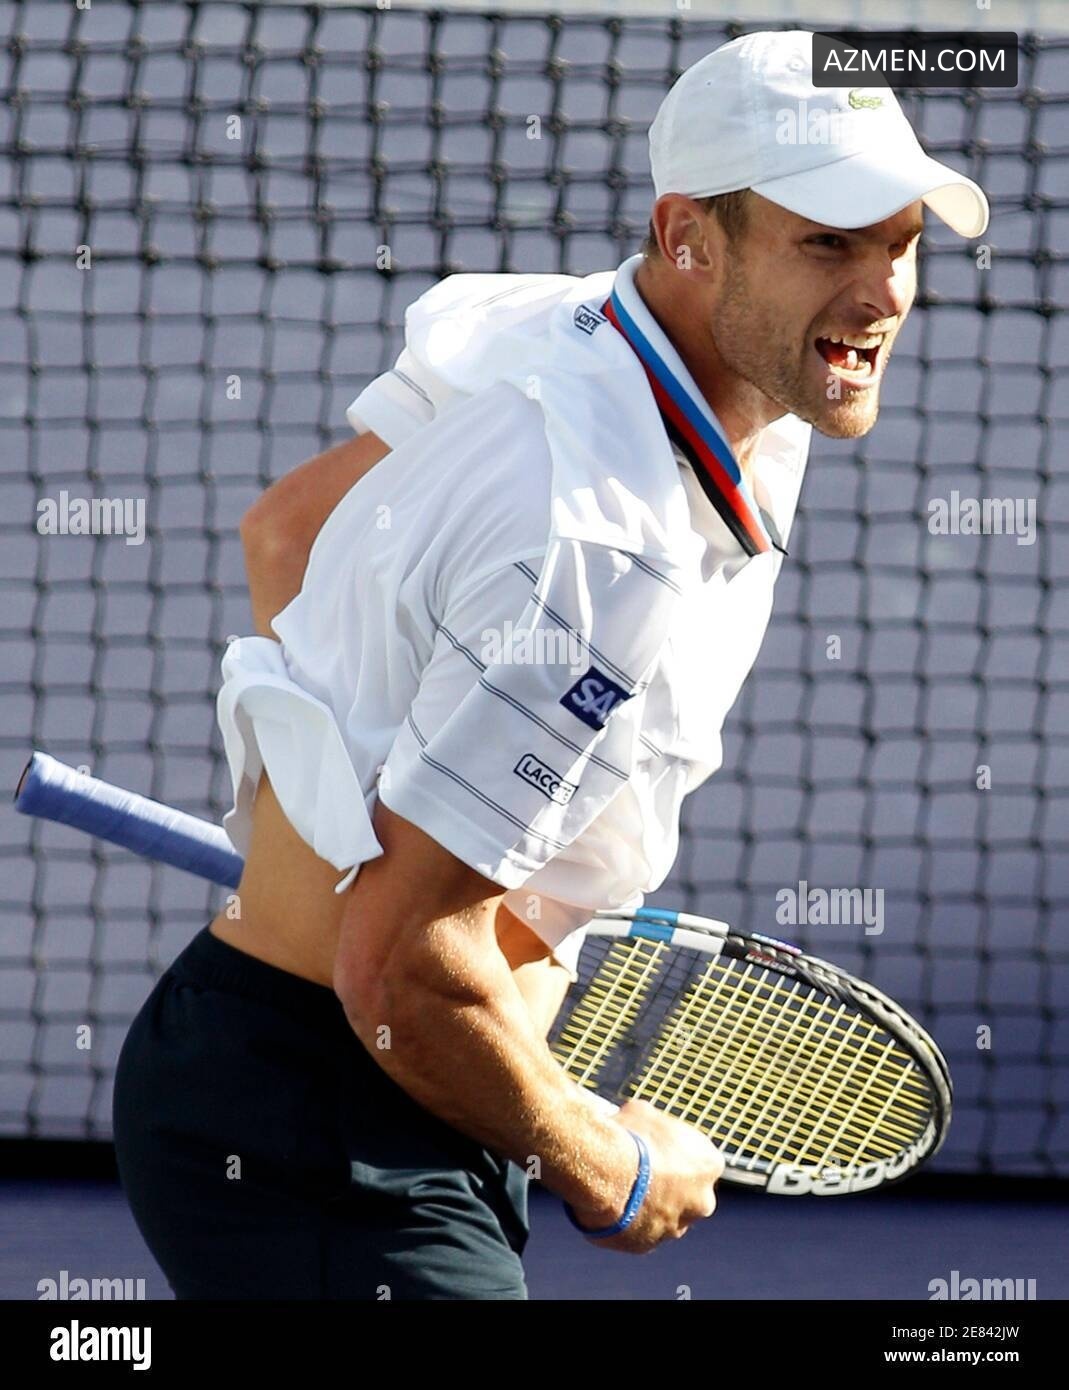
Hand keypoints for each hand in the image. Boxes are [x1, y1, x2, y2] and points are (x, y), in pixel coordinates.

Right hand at [567, 1099, 723, 1253]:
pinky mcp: (647, 1244)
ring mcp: (675, 1227)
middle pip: (687, 1194)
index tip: (654, 1149)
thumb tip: (640, 1123)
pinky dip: (625, 1221)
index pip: (698, 1161)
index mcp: (709, 1164)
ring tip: (617, 1187)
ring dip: (646, 1206)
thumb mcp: (645, 1113)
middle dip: (667, 1185)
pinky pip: (637, 1231)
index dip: (674, 1154)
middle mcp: (701, 1201)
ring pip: (662, 1216)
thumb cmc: (630, 1135)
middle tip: (639, 1171)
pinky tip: (608, 1203)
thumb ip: (653, 1126)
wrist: (606, 1171)